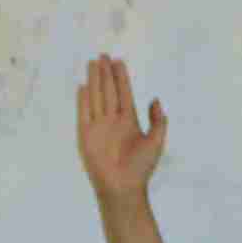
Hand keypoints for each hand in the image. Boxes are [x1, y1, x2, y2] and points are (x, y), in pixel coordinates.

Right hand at [74, 54, 168, 203]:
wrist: (123, 188)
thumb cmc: (141, 168)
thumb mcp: (156, 142)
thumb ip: (158, 121)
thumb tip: (155, 100)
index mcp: (129, 121)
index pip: (124, 93)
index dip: (121, 78)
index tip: (119, 61)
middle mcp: (113, 121)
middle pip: (109, 91)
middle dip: (106, 74)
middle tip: (103, 55)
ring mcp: (99, 127)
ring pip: (97, 98)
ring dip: (95, 81)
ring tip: (93, 64)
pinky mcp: (86, 136)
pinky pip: (84, 114)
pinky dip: (83, 101)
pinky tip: (83, 87)